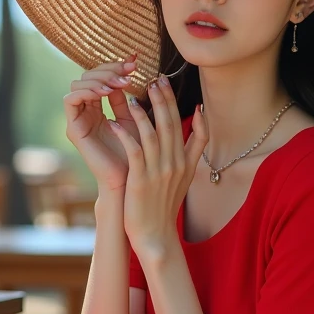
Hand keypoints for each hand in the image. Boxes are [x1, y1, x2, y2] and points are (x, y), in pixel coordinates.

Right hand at [63, 55, 144, 191]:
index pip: (100, 76)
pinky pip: (70, 100)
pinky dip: (87, 91)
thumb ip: (127, 97)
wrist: (133, 181)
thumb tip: (130, 68)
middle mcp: (85, 112)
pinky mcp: (74, 130)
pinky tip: (106, 91)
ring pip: (77, 84)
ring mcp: (78, 121)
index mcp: (98, 108)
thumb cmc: (138, 153)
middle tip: (129, 71)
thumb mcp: (134, 118)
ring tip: (120, 83)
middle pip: (87, 76)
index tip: (136, 62)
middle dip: (109, 69)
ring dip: (99, 78)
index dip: (116, 66)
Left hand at [108, 76, 208, 254]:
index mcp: (185, 162)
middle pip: (170, 124)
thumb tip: (200, 117)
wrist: (155, 234)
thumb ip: (194, 148)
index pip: (190, 127)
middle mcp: (174, 164)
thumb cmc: (165, 205)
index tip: (167, 84)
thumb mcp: (186, 177)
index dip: (179, 103)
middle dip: (163, 99)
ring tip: (132, 96)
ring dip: (142, 113)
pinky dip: (124, 134)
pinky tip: (113, 122)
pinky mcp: (141, 179)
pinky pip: (133, 151)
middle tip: (155, 78)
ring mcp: (158, 171)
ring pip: (151, 134)